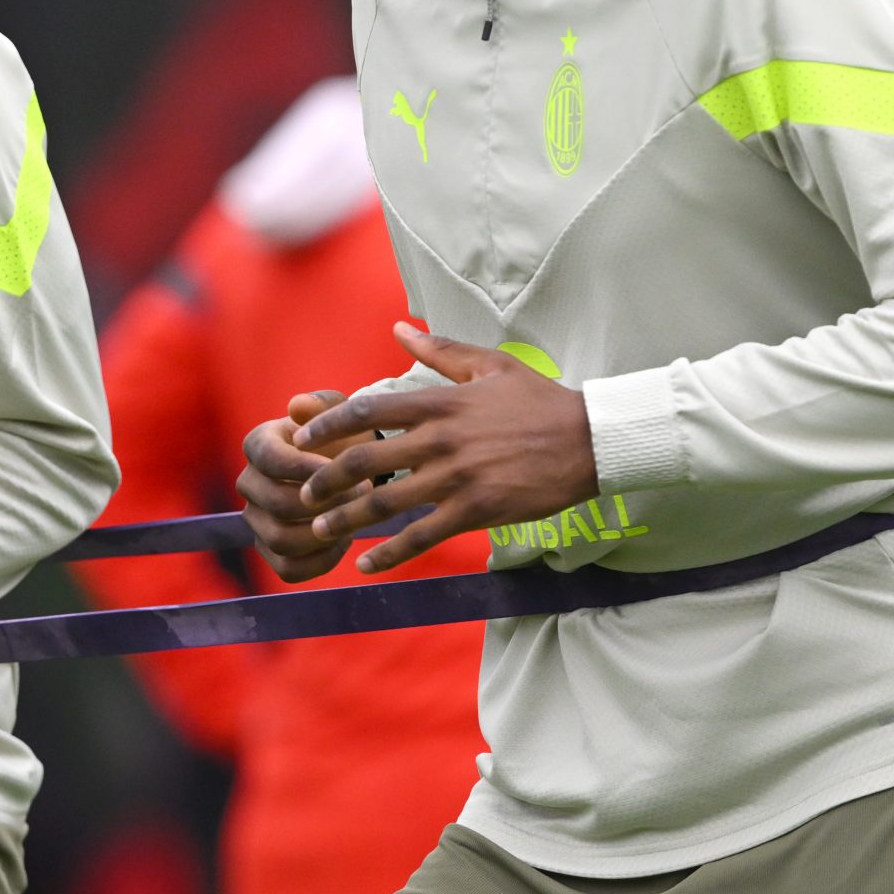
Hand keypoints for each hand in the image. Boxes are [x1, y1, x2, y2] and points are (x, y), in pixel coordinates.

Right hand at [238, 389, 353, 581]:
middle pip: (276, 504)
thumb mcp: (342, 413)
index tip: (340, 467)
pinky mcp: (270, 551)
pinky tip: (344, 542)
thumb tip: (298, 406)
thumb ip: (324, 406)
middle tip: (361, 494)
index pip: (268, 459)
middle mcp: (249, 483)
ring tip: (353, 519)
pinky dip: (320, 561)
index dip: (304, 467)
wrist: (352, 467)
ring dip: (324, 533)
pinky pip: (288, 569)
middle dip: (324, 503)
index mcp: (258, 444)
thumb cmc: (345, 435)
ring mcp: (256, 520)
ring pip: (280, 540)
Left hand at [293, 325, 596, 574]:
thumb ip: (441, 350)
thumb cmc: (539, 401)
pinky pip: (423, 536)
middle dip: (325, 479)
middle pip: (365, 460)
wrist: (591, 441)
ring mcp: (458, 478)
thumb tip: (400, 329)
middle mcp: (441, 440)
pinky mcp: (477, 510)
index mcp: (442, 402)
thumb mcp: (491, 366)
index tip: (303, 437)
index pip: (369, 409)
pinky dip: (390, 554)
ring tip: (320, 529)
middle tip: (303, 492)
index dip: (329, 424)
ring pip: (386, 503)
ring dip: (346, 518)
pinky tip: (368, 564)